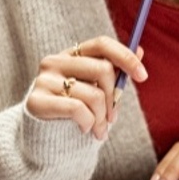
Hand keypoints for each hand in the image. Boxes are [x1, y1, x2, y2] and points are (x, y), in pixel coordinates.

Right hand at [23, 36, 146, 140]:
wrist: (44, 135)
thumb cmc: (76, 109)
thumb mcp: (97, 88)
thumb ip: (115, 70)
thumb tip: (141, 50)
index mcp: (72, 55)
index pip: (102, 44)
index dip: (126, 57)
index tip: (143, 76)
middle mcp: (55, 62)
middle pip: (103, 69)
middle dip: (115, 97)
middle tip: (113, 117)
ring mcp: (43, 80)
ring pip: (94, 94)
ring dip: (102, 118)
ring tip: (99, 129)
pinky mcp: (35, 101)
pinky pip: (78, 109)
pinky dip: (89, 123)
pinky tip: (85, 129)